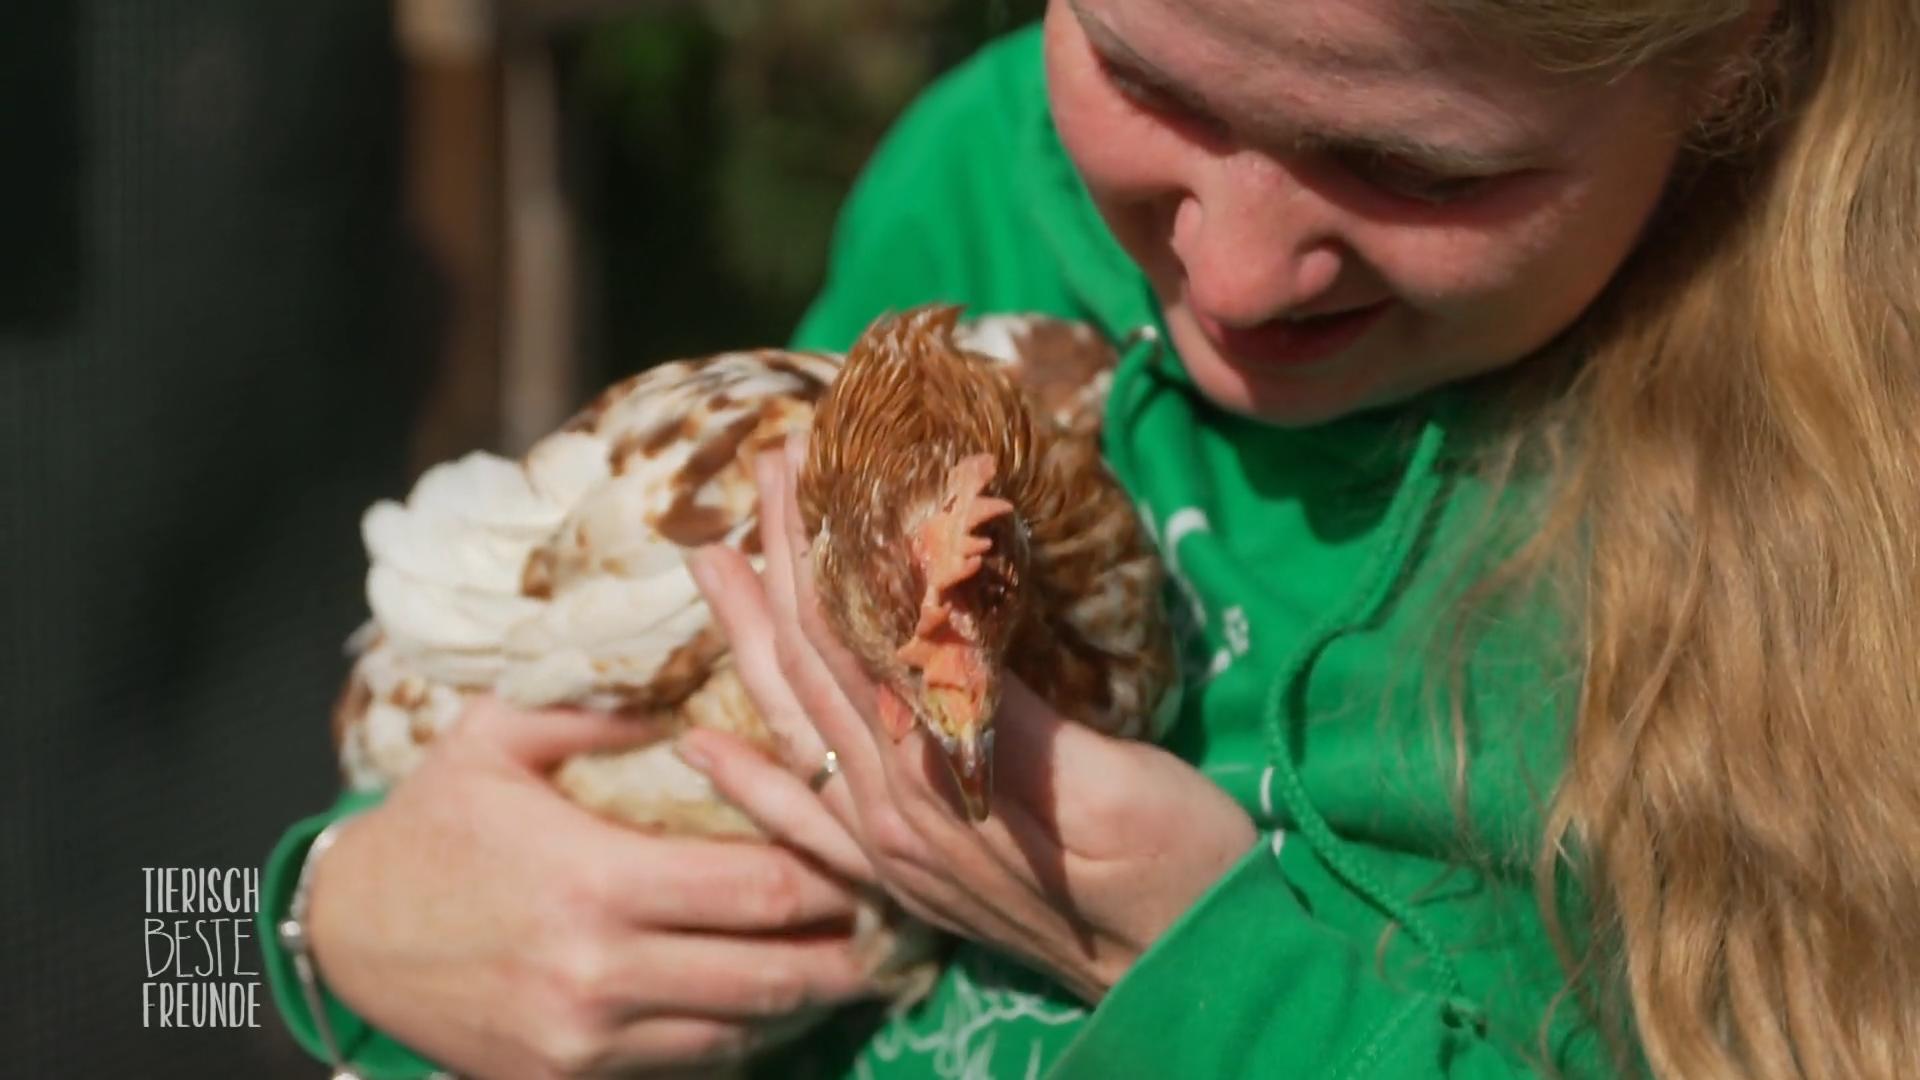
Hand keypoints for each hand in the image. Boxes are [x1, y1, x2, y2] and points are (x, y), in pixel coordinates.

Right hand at [306, 696, 883, 1078]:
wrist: (343, 935)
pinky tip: (761, 1007)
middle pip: (769, 975)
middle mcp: (599, 973)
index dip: (831, 881)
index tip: (869, 862)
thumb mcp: (500, 736)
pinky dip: (731, 1041)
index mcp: (597, 880)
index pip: (760, 891)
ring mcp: (580, 1041)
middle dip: (840, 956)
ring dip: (796, 1004)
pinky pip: (680, 1069)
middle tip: (890, 931)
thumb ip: (605, 713)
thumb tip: (702, 688)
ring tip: (843, 969)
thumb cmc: (431, 822)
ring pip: (735, 1035)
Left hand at [680, 440, 1257, 1002]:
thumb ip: (1005, 713)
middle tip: (760, 470)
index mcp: (929, 780)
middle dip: (772, 565)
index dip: (811, 546)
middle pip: (803, 668)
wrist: (1194, 978)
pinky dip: (747, 779)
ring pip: (792, 726)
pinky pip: (801, 820)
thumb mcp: (1109, 778)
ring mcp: (888, 850)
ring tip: (711, 563)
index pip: (841, 638)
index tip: (795, 459)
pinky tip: (704, 748)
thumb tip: (930, 617)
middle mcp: (887, 815)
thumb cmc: (1177, 867)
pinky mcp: (905, 876)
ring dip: (749, 638)